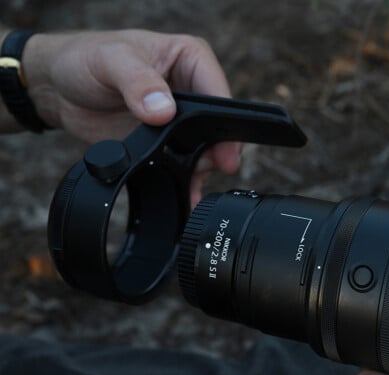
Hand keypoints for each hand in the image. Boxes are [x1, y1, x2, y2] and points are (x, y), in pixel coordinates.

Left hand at [20, 30, 239, 203]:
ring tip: (189, 179)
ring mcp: (180, 120)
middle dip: (216, 150)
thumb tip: (164, 110)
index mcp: (190, 59)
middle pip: (218, 126)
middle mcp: (191, 90)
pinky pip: (184, 166)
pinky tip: (184, 193)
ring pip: (205, 150)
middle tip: (209, 168)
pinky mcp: (166, 143)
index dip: (224, 122)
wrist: (56, 89)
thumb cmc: (83, 58)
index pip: (219, 91)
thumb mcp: (110, 61)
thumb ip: (138, 82)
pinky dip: (185, 181)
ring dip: (200, 168)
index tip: (223, 149)